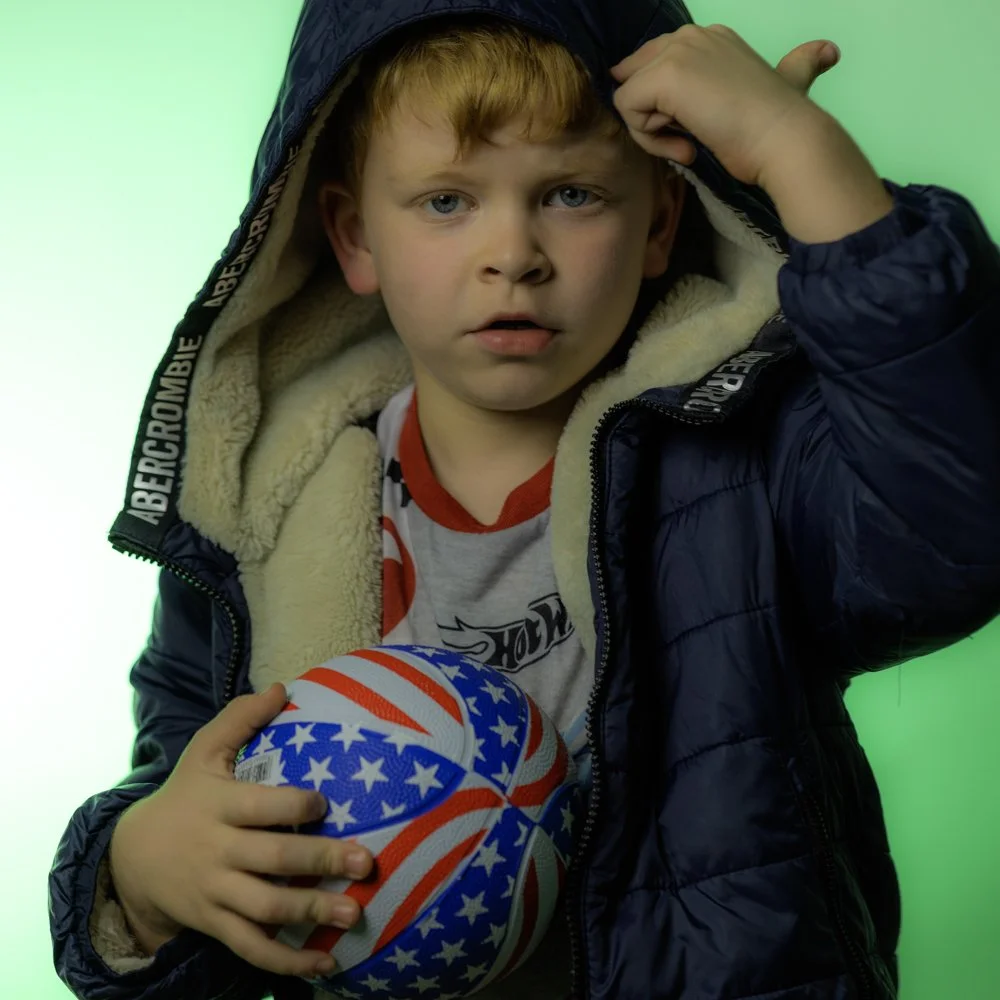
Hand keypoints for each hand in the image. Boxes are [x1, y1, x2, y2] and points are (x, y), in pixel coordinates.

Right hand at [108, 682, 373, 979]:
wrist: (133, 856)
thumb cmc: (185, 795)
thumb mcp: (202, 751)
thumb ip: (239, 718)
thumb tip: (282, 687)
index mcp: (220, 805)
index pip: (260, 807)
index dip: (294, 807)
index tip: (326, 804)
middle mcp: (219, 852)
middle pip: (272, 861)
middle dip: (319, 862)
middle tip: (364, 862)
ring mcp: (217, 892)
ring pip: (265, 909)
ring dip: (311, 913)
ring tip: (354, 913)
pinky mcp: (216, 923)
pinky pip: (251, 948)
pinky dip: (287, 961)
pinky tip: (326, 963)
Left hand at [610, 24, 840, 187]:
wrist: (785, 139)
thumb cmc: (781, 125)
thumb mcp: (788, 82)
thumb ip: (797, 64)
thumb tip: (830, 50)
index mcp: (712, 37)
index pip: (656, 64)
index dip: (663, 104)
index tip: (696, 127)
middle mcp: (692, 36)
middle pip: (636, 78)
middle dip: (652, 117)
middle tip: (688, 138)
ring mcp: (677, 52)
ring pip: (629, 97)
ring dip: (651, 133)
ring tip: (689, 144)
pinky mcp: (663, 77)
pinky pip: (626, 110)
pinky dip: (647, 139)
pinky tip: (683, 146)